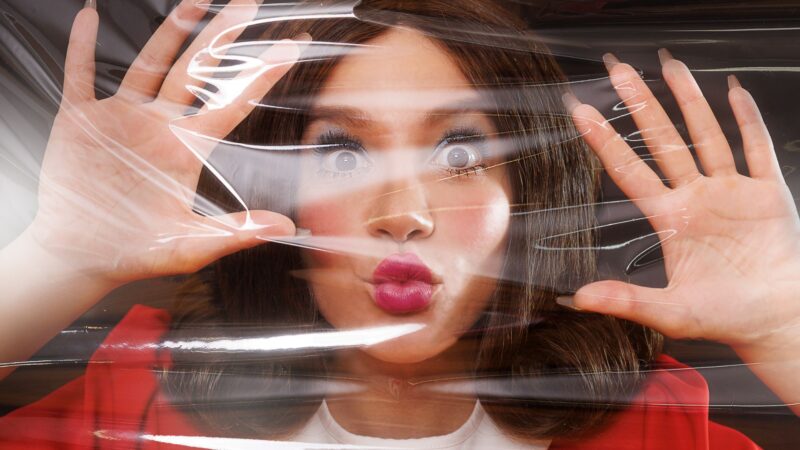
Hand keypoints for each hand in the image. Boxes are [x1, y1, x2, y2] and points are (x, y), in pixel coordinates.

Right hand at [28, 0, 303, 287]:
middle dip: (221, 37)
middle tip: (246, 5)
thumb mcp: (192, 246)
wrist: (81, 257)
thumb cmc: (136, 253)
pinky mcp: (82, 121)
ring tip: (193, 1)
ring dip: (168, 31)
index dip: (260, 76)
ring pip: (150, 65)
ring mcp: (122, 119)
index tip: (289, 49)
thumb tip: (287, 228)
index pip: (232, 103)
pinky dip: (81, 46)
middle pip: (196, 72)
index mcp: (187, 150)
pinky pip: (80, 75)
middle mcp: (160, 127)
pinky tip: (90, 17)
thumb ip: (237, 233)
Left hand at [562, 50, 799, 348]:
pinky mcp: (767, 193)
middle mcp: (695, 197)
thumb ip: (626, 300)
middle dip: (641, 103)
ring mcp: (730, 191)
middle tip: (619, 69)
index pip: (628, 170)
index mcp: (670, 219)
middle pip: (662, 140)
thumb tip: (578, 298)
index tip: (579, 111)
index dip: (603, 140)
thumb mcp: (670, 312)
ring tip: (670, 65)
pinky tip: (734, 91)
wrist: (777, 320)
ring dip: (689, 100)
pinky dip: (748, 119)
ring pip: (706, 134)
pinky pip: (756, 147)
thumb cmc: (725, 317)